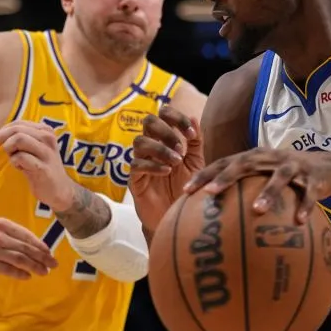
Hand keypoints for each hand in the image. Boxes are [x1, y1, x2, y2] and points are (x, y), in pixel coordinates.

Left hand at [0, 120, 76, 211]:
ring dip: (9, 149)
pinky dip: (14, 162)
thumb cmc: (42, 167)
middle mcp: (48, 139)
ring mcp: (47, 153)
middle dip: (1, 137)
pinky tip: (20, 168)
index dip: (3, 130)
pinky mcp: (42, 168)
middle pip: (17, 129)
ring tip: (13, 158)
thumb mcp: (36, 148)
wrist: (60, 190)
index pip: (19, 123)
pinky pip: (20, 157)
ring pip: (19, 139)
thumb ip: (23, 137)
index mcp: (46, 131)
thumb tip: (1, 133)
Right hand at [0, 217, 57, 278]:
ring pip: (18, 259)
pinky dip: (19, 273)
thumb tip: (36, 245)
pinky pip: (6, 269)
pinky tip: (27, 276)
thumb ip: (14, 232)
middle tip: (53, 265)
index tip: (50, 254)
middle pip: (25, 249)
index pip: (27, 236)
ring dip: (34, 266)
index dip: (41, 246)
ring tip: (43, 272)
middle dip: (42, 258)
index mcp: (4, 225)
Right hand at [128, 105, 203, 233]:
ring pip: (139, 141)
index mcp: (165, 139)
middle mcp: (151, 147)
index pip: (163, 114)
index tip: (191, 134)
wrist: (176, 217)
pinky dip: (153, 166)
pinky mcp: (134, 180)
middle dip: (166, 130)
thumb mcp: (196, 163)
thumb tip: (193, 117)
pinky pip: (136, 165)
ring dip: (160, 148)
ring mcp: (141, 162)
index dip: (176, 117)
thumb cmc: (185, 187)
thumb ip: (195, 142)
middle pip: (148, 121)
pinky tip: (167, 171)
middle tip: (181, 149)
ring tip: (176, 161)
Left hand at [184, 148, 330, 222]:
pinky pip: (309, 194)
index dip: (204, 175)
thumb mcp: (264, 180)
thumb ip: (242, 194)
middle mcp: (271, 158)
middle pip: (245, 163)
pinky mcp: (315, 178)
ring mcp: (294, 166)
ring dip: (268, 193)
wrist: (328, 168)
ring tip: (257, 211)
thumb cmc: (287, 179)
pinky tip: (299, 223)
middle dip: (226, 177)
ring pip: (279, 178)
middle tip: (211, 193)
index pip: (224, 163)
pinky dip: (305, 207)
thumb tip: (213, 224)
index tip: (185, 191)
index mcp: (254, 158)